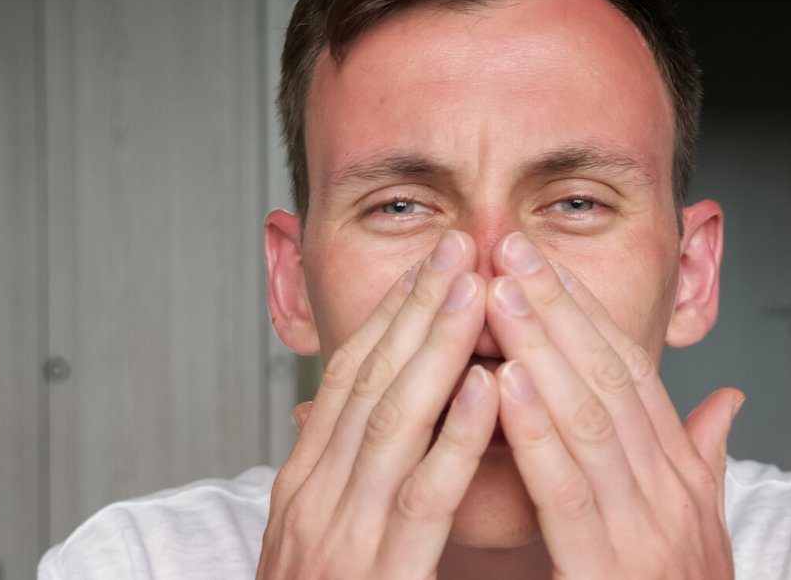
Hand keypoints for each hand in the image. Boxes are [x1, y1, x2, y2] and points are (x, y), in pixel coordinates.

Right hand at [257, 231, 498, 578]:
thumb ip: (349, 472)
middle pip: (370, 381)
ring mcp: (338, 534)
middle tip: (460, 245)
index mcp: (304, 482)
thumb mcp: (322, 532)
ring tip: (477, 289)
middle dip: (417, 308)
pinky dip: (453, 437)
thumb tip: (371, 412)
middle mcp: (313, 495)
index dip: (392, 315)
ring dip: (437, 349)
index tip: (431, 263)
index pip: (350, 377)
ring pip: (392, 421)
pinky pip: (420, 498)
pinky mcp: (375, 575)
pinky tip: (486, 389)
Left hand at [486, 232, 743, 578]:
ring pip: (588, 418)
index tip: (542, 262)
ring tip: (500, 293)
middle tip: (510, 248)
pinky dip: (537, 433)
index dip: (585, 312)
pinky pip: (569, 492)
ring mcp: (647, 529)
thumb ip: (705, 459)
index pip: (628, 371)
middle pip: (606, 377)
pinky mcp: (611, 570)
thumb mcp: (700, 524)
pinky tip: (505, 384)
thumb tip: (729, 402)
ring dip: (541, 349)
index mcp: (680, 472)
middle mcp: (670, 489)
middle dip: (556, 308)